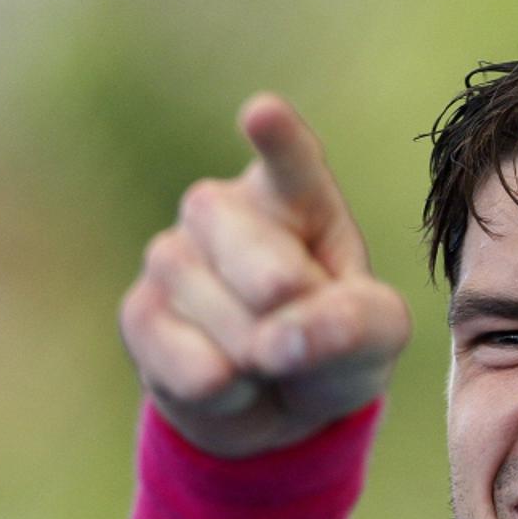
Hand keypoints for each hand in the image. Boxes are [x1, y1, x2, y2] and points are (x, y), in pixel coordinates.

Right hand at [120, 94, 410, 456]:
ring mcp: (174, 255)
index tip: (263, 114)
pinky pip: (185, 361)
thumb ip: (354, 325)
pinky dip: (224, 388)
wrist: (282, 404)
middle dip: (285, 303)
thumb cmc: (337, 342)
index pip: (289, 160)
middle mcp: (224, 209)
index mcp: (296, 194)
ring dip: (261, 356)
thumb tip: (282, 340)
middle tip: (300, 329)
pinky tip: (233, 379)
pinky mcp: (140, 313)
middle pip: (254, 255)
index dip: (277, 139)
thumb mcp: (376, 333)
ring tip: (270, 357)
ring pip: (219, 315)